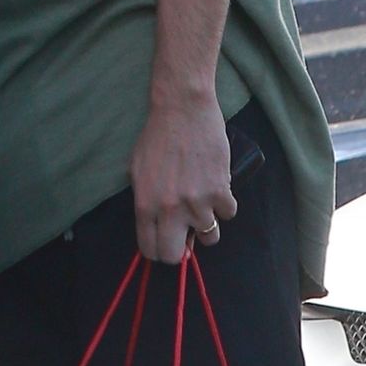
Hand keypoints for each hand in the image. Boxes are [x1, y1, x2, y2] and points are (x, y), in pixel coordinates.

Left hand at [128, 94, 237, 265]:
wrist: (183, 109)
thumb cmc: (157, 136)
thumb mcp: (138, 171)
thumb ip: (147, 202)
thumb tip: (160, 228)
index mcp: (144, 205)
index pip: (150, 249)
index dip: (158, 251)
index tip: (166, 244)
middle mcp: (169, 209)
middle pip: (175, 255)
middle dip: (181, 250)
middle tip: (186, 235)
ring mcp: (197, 202)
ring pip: (209, 237)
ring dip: (207, 223)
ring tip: (203, 202)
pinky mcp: (220, 190)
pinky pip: (228, 213)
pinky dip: (225, 204)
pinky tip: (217, 186)